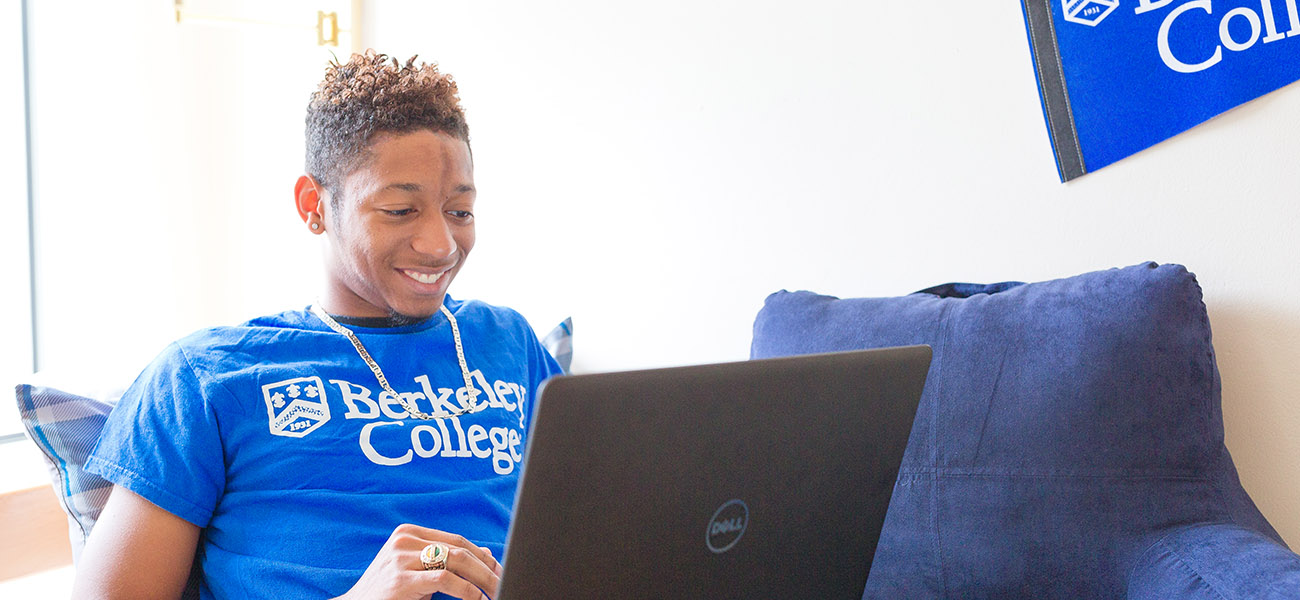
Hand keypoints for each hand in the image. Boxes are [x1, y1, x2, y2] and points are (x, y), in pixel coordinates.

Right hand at [335, 524, 502, 599]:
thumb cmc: (390, 594)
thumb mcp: (421, 573)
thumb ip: (448, 562)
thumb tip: (488, 554)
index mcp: (409, 533)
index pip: (457, 540)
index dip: (483, 557)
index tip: (500, 571)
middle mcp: (405, 539)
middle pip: (460, 548)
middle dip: (487, 568)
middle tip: (503, 582)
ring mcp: (400, 556)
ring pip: (456, 560)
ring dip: (482, 579)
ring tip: (495, 591)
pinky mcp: (400, 578)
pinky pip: (444, 579)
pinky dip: (466, 590)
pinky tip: (476, 599)